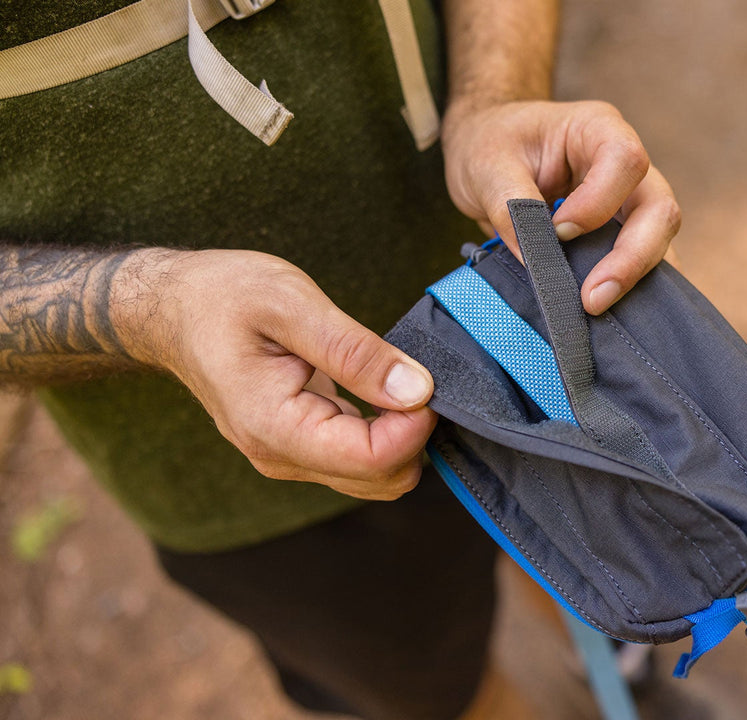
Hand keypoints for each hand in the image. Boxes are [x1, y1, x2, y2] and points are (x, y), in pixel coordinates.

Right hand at [115, 249, 435, 499]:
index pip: (372, 460)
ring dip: (402, 434)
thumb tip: (417, 390)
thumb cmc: (222, 295)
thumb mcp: (292, 304)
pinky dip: (386, 432)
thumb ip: (355, 352)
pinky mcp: (300, 446)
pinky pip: (360, 458)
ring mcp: (289, 456)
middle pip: (381, 478)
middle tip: (412, 374)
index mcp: (273, 426)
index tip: (425, 381)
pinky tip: (382, 390)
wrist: (173, 307)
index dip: (415, 426)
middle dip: (414, 434)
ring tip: (393, 376)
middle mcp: (280, 455)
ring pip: (376, 475)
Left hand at [441, 99, 680, 314]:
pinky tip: (609, 316)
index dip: (598, 203)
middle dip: (632, 258)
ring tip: (596, 310)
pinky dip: (631, 291)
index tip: (558, 231)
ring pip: (660, 241)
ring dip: (634, 279)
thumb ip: (509, 205)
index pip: (625, 160)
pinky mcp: (623, 236)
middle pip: (659, 209)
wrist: (489, 153)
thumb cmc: (491, 143)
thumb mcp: (486, 164)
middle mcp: (626, 167)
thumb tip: (535, 261)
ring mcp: (631, 203)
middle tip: (592, 300)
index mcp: (598, 130)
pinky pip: (644, 265)